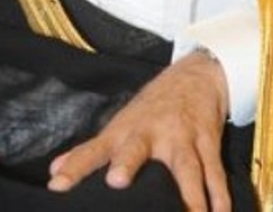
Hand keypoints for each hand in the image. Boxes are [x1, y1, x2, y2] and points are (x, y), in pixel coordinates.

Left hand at [47, 50, 230, 210]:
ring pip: (184, 165)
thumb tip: (54, 172)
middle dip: (127, 164)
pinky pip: (214, 173)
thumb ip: (89, 152)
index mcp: (124, 132)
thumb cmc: (151, 108)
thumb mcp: (119, 125)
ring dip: (187, 192)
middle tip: (116, 181)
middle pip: (136, 149)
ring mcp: (181, 136)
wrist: (195, 75)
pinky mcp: (207, 140)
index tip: (57, 185)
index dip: (75, 167)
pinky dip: (218, 196)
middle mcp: (150, 133)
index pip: (93, 151)